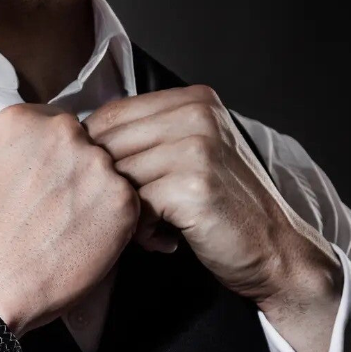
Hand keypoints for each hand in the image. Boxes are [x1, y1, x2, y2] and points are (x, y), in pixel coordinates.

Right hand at [0, 102, 139, 335]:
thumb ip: (0, 163)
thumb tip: (12, 169)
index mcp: (21, 121)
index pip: (55, 127)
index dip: (53, 158)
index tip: (48, 179)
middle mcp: (62, 132)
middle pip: (86, 145)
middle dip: (77, 174)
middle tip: (59, 209)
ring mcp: (95, 164)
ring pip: (109, 174)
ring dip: (97, 199)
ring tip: (69, 231)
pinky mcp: (122, 199)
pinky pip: (127, 205)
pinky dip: (113, 225)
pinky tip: (85, 243)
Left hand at [82, 84, 341, 311]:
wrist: (273, 251)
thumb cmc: (220, 211)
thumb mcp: (186, 159)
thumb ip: (145, 141)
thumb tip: (76, 142)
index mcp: (193, 100)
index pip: (110, 113)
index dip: (95, 155)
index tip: (105, 187)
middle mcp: (196, 114)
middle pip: (107, 143)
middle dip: (106, 186)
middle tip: (128, 215)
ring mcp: (196, 147)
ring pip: (116, 175)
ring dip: (122, 210)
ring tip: (149, 229)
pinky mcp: (193, 185)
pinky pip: (133, 204)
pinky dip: (138, 229)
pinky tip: (161, 239)